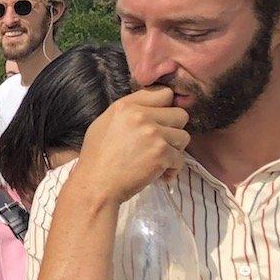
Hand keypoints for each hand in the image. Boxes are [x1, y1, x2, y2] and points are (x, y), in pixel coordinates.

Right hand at [69, 86, 189, 206]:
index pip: (164, 93)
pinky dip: (171, 169)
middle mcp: (141, 116)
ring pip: (184, 137)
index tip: (159, 120)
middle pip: (180, 114)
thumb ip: (128, 113)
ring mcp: (153, 134)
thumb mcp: (104, 125)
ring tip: (158, 158)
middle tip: (160, 143)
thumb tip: (151, 109)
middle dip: (173, 129)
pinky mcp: (162, 154)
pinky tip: (158, 173)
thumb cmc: (96, 157)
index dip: (165, 107)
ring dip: (174, 149)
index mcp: (126, 106)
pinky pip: (180, 159)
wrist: (96, 186)